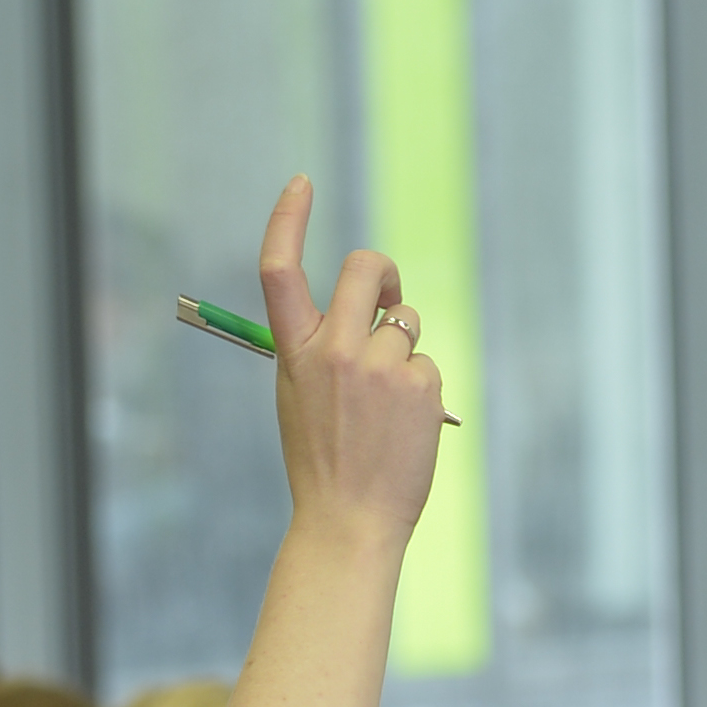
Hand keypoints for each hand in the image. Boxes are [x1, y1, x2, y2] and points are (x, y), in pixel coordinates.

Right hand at [253, 176, 444, 547]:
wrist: (348, 522)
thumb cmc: (323, 463)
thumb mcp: (300, 398)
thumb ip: (321, 350)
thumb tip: (364, 312)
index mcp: (294, 352)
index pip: (280, 269)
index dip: (288, 218)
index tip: (301, 183)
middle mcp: (334, 350)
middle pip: (366, 267)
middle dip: (383, 273)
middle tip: (388, 298)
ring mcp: (379, 366)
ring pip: (405, 324)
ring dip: (403, 351)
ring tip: (386, 407)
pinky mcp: (419, 385)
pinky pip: (427, 364)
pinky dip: (421, 391)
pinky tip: (405, 428)